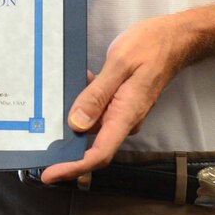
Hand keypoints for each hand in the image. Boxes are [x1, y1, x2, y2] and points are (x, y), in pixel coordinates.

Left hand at [40, 11, 197, 183]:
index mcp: (126, 114)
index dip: (73, 168)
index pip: (99, 153)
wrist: (176, 39)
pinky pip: (98, 114)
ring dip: (73, 124)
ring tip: (50, 111)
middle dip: (66, 151)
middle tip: (38, 144)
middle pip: (93, 146)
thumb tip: (77, 124)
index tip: (50, 175)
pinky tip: (75, 87)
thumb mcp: (120, 63)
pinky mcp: (122, 105)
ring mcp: (124, 114)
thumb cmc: (150, 46)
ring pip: (93, 128)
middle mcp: (125, 120)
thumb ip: (97, 94)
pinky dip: (83, 107)